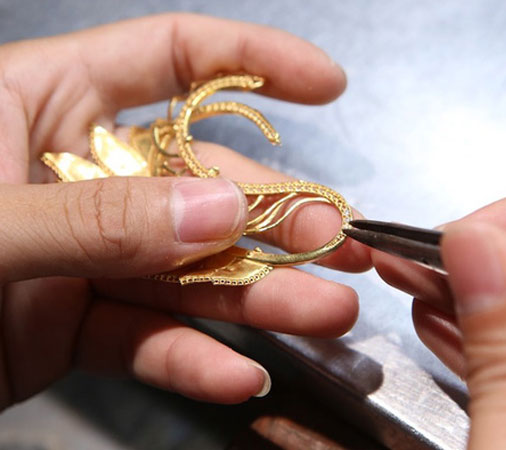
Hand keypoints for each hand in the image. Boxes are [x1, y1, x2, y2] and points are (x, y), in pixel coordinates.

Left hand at [0, 14, 370, 408]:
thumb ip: (91, 218)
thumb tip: (215, 208)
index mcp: (33, 102)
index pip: (168, 58)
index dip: (254, 63)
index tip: (326, 85)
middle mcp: (68, 173)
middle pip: (196, 180)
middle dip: (270, 213)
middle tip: (331, 241)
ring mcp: (76, 254)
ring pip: (185, 269)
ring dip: (255, 297)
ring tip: (321, 315)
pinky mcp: (70, 326)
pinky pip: (145, 336)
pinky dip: (190, 357)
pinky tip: (235, 374)